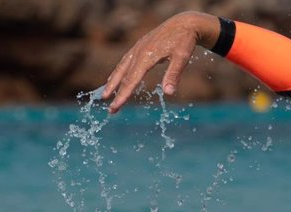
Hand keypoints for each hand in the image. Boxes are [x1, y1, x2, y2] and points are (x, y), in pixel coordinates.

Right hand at [102, 12, 219, 112]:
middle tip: (110, 110)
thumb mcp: (182, 58)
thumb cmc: (184, 41)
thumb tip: (168, 93)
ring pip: (121, 67)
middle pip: (123, 76)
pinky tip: (116, 77)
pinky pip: (125, 61)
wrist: (184, 22)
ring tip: (106, 94)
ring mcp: (137, 48)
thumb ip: (174, 74)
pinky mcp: (140, 45)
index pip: (131, 80)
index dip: (123, 95)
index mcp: (146, 56)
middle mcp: (138, 52)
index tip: (115, 107)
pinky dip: (118, 71)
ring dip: (113, 82)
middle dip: (115, 93)